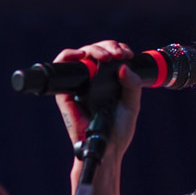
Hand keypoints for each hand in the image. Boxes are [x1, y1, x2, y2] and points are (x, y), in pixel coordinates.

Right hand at [53, 40, 143, 159]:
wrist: (108, 147)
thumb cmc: (119, 130)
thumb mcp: (132, 104)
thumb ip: (132, 85)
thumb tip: (123, 67)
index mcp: (106, 81)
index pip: (108, 55)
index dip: (117, 48)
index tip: (128, 54)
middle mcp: (91, 80)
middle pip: (95, 51)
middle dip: (108, 46)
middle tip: (119, 54)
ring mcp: (78, 85)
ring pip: (81, 54)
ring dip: (94, 48)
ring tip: (107, 55)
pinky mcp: (65, 92)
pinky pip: (63, 67)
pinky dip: (69, 55)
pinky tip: (82, 54)